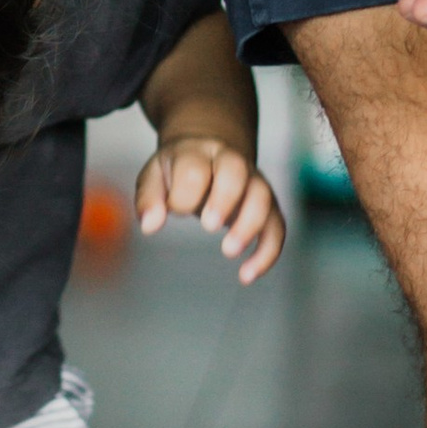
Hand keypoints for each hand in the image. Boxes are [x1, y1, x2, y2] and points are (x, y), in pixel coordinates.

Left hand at [135, 134, 285, 281]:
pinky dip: (267, 251)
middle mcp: (231, 162)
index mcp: (199, 153)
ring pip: (263, 197)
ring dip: (249, 225)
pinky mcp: (268, 206)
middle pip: (236, 172)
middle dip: (224, 199)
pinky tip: (247, 275)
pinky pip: (277, 226)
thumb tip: (150, 225)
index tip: (174, 210)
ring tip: (228, 251)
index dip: (184, 193)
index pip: (194, 168)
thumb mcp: (154, 176)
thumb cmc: (179, 170)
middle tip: (208, 225)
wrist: (209, 152)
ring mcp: (253, 182)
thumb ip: (149, 199)